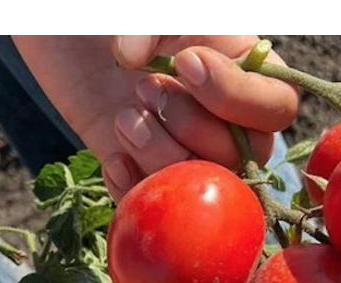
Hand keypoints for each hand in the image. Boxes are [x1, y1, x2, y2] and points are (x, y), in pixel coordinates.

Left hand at [14, 35, 298, 199]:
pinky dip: (132, 189)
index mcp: (242, 71)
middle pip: (242, 157)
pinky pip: (156, 205)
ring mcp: (181, 152)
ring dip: (160, 155)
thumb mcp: (151, 8)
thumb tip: (133, 61)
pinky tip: (113, 159)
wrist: (63, 32)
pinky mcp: (141, 174)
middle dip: (191, 126)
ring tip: (124, 118)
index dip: (237, 98)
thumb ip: (161, 28)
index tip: (185, 63)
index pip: (277, 108)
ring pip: (200, 185)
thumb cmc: (116, 14)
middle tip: (146, 89)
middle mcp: (221, 120)